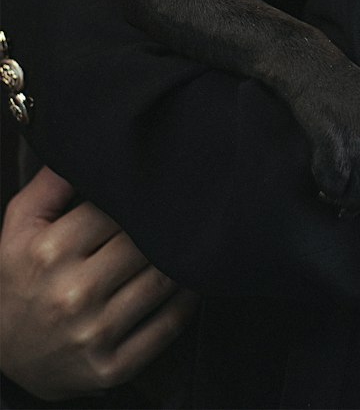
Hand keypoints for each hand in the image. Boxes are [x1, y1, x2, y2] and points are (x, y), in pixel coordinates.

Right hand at [0, 166, 198, 400]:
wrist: (3, 357)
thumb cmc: (18, 279)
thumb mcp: (19, 226)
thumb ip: (52, 182)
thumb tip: (85, 144)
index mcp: (50, 251)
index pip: (120, 208)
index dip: (142, 198)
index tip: (159, 190)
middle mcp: (73, 293)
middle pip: (146, 242)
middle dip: (165, 227)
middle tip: (183, 213)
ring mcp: (94, 334)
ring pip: (164, 280)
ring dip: (183, 259)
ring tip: (187, 243)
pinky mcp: (112, 367)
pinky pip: (170, 325)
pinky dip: (188, 300)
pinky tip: (187, 282)